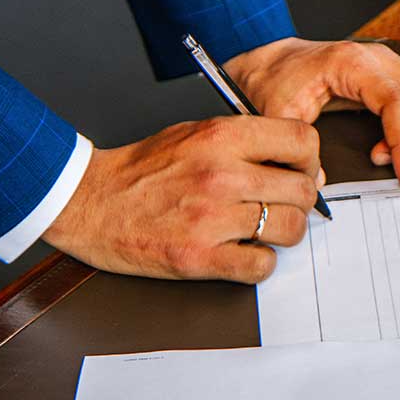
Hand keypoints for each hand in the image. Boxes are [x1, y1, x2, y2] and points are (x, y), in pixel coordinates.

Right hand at [43, 116, 321, 282]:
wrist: (89, 201)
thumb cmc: (144, 168)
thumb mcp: (197, 132)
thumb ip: (248, 142)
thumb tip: (301, 165)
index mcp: (222, 137)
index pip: (301, 140)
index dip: (310, 158)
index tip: (302, 170)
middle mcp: (221, 175)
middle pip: (302, 190)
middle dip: (301, 200)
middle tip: (284, 204)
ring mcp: (210, 218)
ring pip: (290, 229)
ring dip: (285, 232)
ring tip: (264, 229)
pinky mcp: (198, 257)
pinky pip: (261, 266)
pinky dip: (260, 262)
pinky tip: (244, 251)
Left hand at [224, 38, 399, 190]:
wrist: (271, 63)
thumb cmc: (275, 82)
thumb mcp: (277, 115)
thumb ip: (296, 148)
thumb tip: (321, 182)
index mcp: (352, 63)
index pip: (399, 101)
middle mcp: (378, 57)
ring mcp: (389, 62)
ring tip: (398, 155)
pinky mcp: (393, 72)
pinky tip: (398, 141)